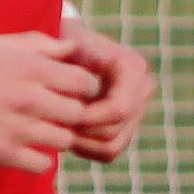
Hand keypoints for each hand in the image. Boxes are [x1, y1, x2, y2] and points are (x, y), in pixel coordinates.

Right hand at [0, 32, 98, 172]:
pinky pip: (43, 165)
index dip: (84, 88)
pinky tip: (28, 149)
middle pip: (81, 113)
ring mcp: (17, 128)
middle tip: (59, 113)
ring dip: (58, 136)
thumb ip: (41, 44)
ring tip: (42, 130)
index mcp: (32, 69)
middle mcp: (30, 99)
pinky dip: (40, 160)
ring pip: (66, 140)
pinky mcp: (2, 153)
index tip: (72, 91)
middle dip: (75, 113)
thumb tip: (74, 47)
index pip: (87, 83)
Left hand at [60, 19, 155, 164]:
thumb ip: (73, 47)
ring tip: (55, 127)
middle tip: (50, 122)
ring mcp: (138, 109)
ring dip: (80, 141)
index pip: (119, 109)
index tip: (56, 113)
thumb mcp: (58, 41)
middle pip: (114, 130)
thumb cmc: (52, 43)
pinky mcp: (127, 127)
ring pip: (112, 145)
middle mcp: (143, 87)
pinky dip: (84, 148)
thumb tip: (95, 57)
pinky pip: (108, 152)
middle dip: (81, 131)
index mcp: (132, 66)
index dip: (87, 117)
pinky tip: (65, 132)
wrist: (57, 50)